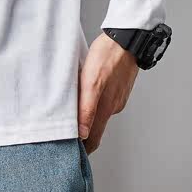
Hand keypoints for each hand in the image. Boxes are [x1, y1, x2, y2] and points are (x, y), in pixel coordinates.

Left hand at [77, 32, 139, 153]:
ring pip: (99, 114)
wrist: (126, 38)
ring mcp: (116, 97)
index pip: (93, 140)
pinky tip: (85, 94)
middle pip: (96, 130)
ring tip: (71, 113)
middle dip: (82, 137)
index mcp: (105, 108)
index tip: (69, 153)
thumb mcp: (91, 82)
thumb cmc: (107, 56)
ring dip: (87, 118)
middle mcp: (112, 107)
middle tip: (65, 136)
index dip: (82, 149)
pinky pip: (103, 101)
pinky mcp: (117, 88)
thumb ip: (86, 109)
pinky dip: (94, 103)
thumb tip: (82, 134)